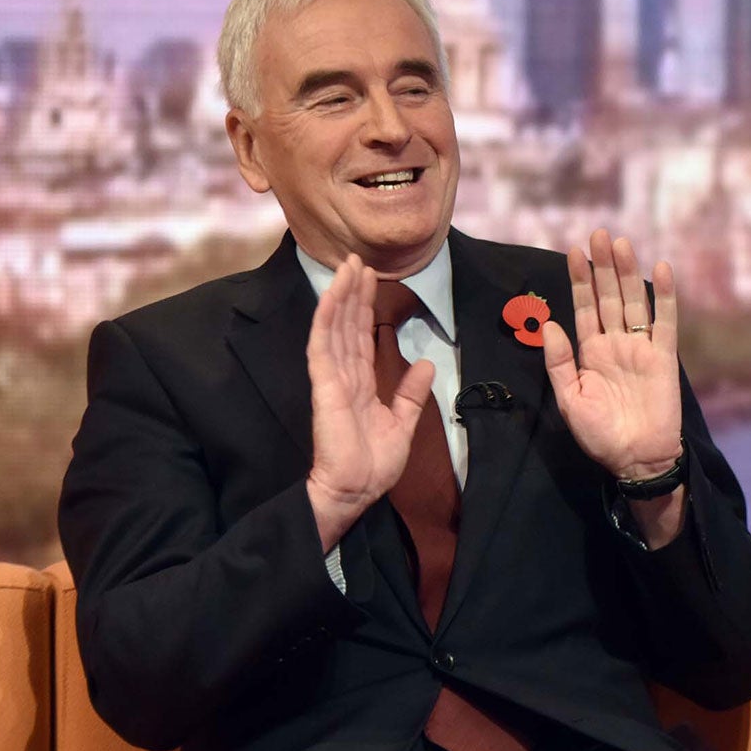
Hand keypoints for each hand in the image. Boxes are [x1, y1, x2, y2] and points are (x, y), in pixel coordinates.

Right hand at [304, 256, 433, 549]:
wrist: (356, 490)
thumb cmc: (374, 464)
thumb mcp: (403, 422)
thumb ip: (411, 393)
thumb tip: (427, 364)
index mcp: (361, 383)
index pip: (362, 336)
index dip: (366, 307)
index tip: (371, 278)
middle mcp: (344, 375)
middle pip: (347, 325)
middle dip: (352, 292)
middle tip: (356, 259)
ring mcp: (332, 379)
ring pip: (334, 328)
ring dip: (339, 297)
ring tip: (346, 267)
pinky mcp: (325, 387)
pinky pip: (322, 347)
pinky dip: (325, 321)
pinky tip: (330, 297)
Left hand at [542, 230, 683, 481]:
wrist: (636, 458)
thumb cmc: (600, 435)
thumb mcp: (570, 400)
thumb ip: (559, 362)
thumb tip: (549, 324)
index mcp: (591, 352)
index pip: (584, 308)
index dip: (580, 281)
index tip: (573, 251)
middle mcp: (616, 343)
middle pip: (609, 297)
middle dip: (604, 266)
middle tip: (600, 234)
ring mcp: (641, 348)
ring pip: (634, 302)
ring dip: (628, 273)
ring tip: (621, 243)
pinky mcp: (664, 357)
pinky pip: (665, 321)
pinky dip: (665, 295)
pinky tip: (661, 269)